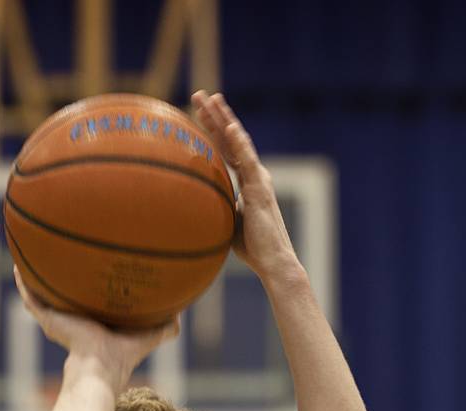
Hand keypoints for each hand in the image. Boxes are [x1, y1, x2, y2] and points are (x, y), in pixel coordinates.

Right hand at [13, 267, 180, 389]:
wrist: (100, 368)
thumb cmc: (123, 357)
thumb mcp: (147, 336)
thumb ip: (164, 328)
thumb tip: (180, 318)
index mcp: (92, 326)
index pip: (87, 306)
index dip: (87, 291)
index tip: (90, 273)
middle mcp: (71, 323)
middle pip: (62, 299)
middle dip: (60, 282)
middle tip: (59, 257)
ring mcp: (56, 321)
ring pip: (42, 295)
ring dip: (36, 277)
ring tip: (31, 254)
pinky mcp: (48, 319)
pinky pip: (31, 297)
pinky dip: (24, 282)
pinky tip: (18, 264)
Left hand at [190, 90, 300, 281]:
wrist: (272, 260)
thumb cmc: (251, 247)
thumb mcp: (226, 221)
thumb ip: (216, 207)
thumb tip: (192, 205)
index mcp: (246, 181)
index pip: (225, 149)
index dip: (212, 129)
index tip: (198, 112)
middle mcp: (254, 174)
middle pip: (230, 138)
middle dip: (214, 114)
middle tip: (199, 94)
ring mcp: (258, 178)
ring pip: (238, 141)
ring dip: (223, 118)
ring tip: (211, 98)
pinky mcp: (260, 188)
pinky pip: (248, 160)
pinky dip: (238, 141)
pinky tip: (229, 125)